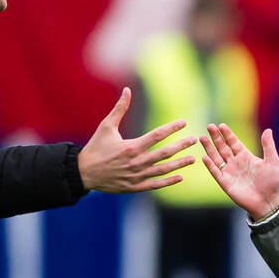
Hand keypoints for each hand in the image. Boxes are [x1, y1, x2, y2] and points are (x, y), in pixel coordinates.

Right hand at [77, 87, 197, 193]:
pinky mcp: (135, 187)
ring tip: (193, 159)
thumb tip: (127, 90)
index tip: (184, 122)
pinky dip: (169, 181)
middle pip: (165, 153)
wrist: (83, 172)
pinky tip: (181, 177)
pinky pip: (156, 184)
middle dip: (181, 146)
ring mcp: (137, 176)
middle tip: (195, 140)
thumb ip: (119, 109)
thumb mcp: (106, 126)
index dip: (172, 128)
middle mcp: (137, 162)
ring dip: (180, 164)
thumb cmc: (95, 147)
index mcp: (131, 147)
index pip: (157, 135)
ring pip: (163, 170)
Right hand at [201, 123, 278, 218]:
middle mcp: (235, 162)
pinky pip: (215, 172)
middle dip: (216, 137)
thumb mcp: (273, 162)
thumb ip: (268, 146)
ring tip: (202, 138)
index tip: (221, 125)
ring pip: (216, 157)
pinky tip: (204, 156)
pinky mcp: (225, 182)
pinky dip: (210, 165)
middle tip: (209, 126)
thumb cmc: (271, 182)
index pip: (234, 142)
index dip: (227, 134)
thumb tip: (268, 130)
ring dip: (209, 148)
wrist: (267, 202)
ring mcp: (229, 172)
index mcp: (245, 156)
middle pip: (223, 147)